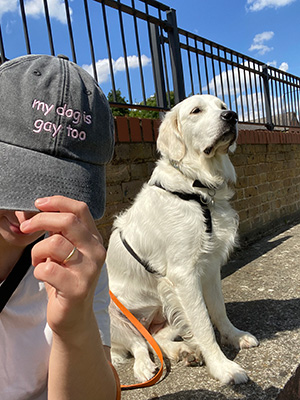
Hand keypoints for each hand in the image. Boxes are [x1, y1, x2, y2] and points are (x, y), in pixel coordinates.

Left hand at [20, 196, 105, 337]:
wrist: (74, 316)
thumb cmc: (66, 279)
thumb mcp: (67, 252)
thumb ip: (63, 233)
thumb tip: (43, 210)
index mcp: (94, 240)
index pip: (80, 210)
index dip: (58, 202)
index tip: (38, 203)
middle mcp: (97, 252)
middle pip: (68, 222)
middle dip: (40, 220)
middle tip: (25, 227)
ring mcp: (89, 270)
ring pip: (54, 243)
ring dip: (37, 251)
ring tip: (38, 261)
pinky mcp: (78, 288)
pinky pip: (47, 269)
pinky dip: (38, 270)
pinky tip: (43, 275)